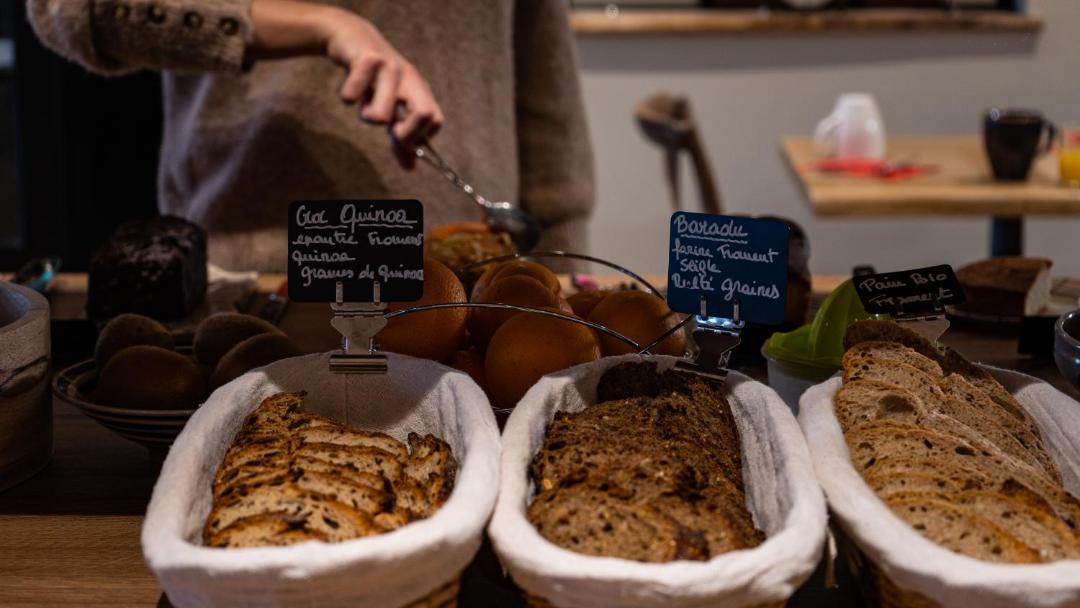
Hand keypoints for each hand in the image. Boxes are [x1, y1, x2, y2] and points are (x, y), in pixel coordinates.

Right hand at [249, 0, 443, 168]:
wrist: (351, 38)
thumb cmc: (373, 78)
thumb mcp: (389, 107)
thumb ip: (399, 138)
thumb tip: (411, 168)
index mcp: (419, 91)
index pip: (435, 122)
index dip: (418, 137)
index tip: (399, 136)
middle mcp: (410, 79)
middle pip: (425, 115)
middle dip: (404, 135)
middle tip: (386, 128)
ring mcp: (390, 68)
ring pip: (383, 114)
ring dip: (367, 116)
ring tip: (362, 103)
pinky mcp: (367, 58)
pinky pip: (354, 93)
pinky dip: (348, 97)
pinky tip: (348, 90)